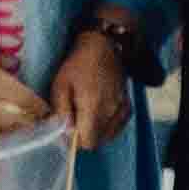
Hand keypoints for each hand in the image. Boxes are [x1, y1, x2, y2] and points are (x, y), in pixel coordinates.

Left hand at [49, 31, 132, 154]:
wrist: (103, 47)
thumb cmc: (77, 65)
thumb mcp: (60, 86)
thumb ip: (61, 112)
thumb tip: (64, 134)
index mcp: (93, 107)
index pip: (87, 142)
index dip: (75, 141)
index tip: (68, 130)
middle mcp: (111, 112)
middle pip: (97, 141)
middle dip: (84, 136)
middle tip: (74, 120)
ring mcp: (122, 110)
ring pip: (108, 135)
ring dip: (95, 131)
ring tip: (86, 115)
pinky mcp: (127, 106)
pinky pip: (116, 127)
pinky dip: (107, 125)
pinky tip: (99, 113)